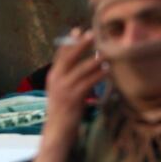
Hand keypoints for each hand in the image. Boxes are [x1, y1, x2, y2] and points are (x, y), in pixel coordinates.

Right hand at [29, 29, 105, 161]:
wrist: (57, 131)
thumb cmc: (64, 111)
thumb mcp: (64, 91)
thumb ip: (72, 78)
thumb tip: (88, 66)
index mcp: (53, 76)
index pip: (60, 55)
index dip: (69, 42)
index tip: (78, 30)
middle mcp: (56, 80)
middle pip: (68, 57)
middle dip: (80, 45)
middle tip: (92, 33)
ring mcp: (63, 89)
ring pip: (80, 69)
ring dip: (94, 60)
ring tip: (105, 52)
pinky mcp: (73, 98)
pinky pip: (88, 82)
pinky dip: (98, 75)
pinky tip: (107, 70)